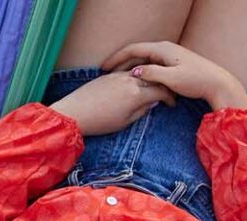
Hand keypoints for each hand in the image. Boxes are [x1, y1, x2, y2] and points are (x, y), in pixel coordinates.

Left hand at [47, 70, 176, 135]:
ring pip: (141, 73)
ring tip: (153, 86)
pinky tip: (136, 82)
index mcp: (137, 94)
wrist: (75, 112)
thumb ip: (142, 110)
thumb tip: (152, 102)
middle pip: (153, 79)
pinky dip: (136, 76)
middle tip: (166, 94)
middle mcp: (130, 81)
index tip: (172, 103)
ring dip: (149, 78)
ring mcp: (119, 76)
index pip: (161, 91)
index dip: (169, 97)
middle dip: (162, 86)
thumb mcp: (125, 122)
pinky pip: (127, 72)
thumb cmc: (100, 122)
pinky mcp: (109, 75)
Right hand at [102, 41, 246, 111]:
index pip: (133, 49)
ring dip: (130, 68)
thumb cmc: (195, 80)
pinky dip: (140, 71)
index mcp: (162, 49)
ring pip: (144, 60)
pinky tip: (136, 82)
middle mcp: (165, 49)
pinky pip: (151, 65)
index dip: (116, 58)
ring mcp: (169, 55)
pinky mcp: (173, 63)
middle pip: (136, 53)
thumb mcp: (171, 79)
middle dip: (120, 63)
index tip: (103, 68)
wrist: (217, 82)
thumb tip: (134, 72)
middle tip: (106, 74)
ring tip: (117, 79)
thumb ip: (151, 74)